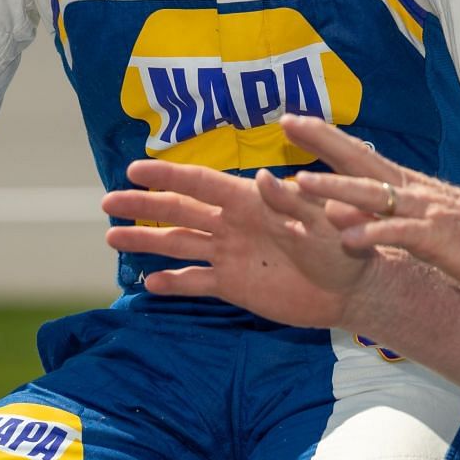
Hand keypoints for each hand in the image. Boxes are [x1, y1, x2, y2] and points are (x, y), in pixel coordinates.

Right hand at [101, 160, 371, 327]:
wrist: (353, 289)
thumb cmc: (345, 247)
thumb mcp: (322, 221)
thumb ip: (291, 203)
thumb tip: (264, 177)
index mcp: (251, 201)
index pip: (201, 183)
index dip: (167, 176)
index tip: (133, 169)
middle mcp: (234, 224)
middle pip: (179, 211)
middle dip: (143, 205)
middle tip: (106, 203)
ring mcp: (231, 254)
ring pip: (180, 244)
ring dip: (146, 240)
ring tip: (111, 236)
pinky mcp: (235, 285)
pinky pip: (197, 282)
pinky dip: (173, 282)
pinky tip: (147, 283)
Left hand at [279, 114, 459, 290]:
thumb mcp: (420, 219)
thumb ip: (383, 212)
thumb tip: (342, 208)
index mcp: (404, 186)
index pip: (357, 154)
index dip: (323, 137)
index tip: (292, 121)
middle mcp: (409, 191)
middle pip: (358, 161)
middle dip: (321, 142)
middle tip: (287, 123)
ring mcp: (421, 211)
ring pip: (371, 195)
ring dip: (334, 188)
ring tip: (299, 183)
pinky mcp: (433, 237)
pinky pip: (396, 233)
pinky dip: (371, 232)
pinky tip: (346, 238)